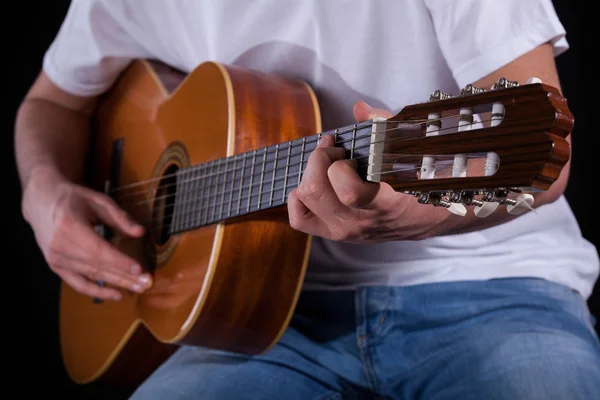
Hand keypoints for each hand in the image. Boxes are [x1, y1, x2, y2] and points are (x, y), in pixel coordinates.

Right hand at [23, 170, 152, 300]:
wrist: (43, 202)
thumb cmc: (74, 199)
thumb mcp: (99, 200)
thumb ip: (120, 217)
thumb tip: (140, 232)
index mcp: (69, 225)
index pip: (99, 250)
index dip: (120, 261)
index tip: (139, 269)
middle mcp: (59, 245)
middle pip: (97, 266)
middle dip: (124, 276)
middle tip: (146, 283)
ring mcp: (56, 259)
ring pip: (91, 276)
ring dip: (117, 284)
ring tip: (139, 287)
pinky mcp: (56, 266)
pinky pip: (78, 284)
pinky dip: (97, 292)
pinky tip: (116, 294)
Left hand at [287, 101, 410, 242]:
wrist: (422, 221)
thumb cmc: (416, 184)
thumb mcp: (408, 155)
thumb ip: (384, 128)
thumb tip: (360, 108)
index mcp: (383, 204)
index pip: (349, 192)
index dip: (338, 164)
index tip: (345, 149)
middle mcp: (359, 222)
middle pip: (315, 191)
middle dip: (318, 161)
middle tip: (334, 152)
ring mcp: (343, 231)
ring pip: (303, 201)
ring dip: (309, 175)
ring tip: (325, 167)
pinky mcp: (330, 233)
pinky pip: (298, 218)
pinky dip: (298, 199)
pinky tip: (315, 185)